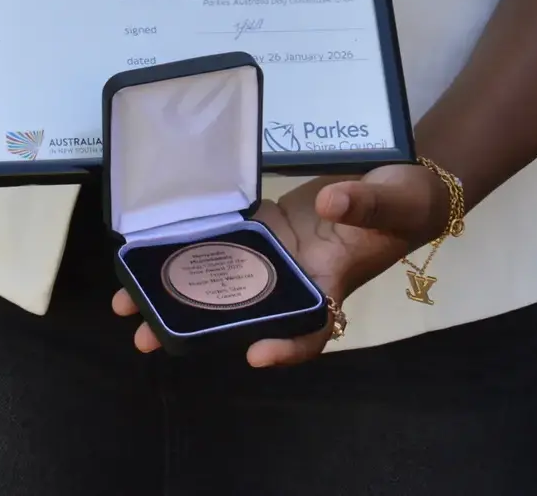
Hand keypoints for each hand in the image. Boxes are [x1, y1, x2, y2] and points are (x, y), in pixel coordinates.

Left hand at [109, 168, 451, 365]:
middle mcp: (298, 276)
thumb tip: (332, 201)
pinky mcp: (267, 225)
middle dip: (196, 327)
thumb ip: (366, 203)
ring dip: (178, 291)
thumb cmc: (408, 200)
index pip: (311, 329)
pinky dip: (192, 245)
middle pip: (245, 313)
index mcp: (333, 280)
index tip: (254, 355)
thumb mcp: (397, 200)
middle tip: (145, 336)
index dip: (285, 347)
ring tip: (127, 302)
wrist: (401, 182)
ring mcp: (279, 253)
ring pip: (224, 279)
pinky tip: (155, 250)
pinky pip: (227, 238)